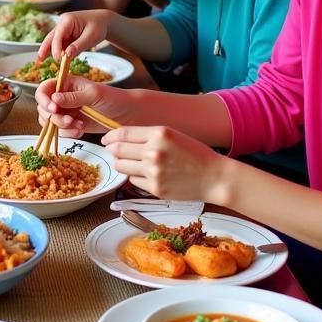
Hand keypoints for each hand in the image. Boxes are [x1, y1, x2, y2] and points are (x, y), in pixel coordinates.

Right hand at [35, 76, 128, 138]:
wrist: (126, 115)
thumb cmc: (113, 99)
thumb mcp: (94, 95)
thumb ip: (73, 97)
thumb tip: (54, 98)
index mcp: (66, 84)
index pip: (44, 89)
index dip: (44, 100)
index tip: (53, 109)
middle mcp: (62, 97)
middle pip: (44, 108)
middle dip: (55, 118)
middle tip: (69, 121)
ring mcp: (66, 111)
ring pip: (50, 121)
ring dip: (62, 127)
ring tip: (79, 126)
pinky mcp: (71, 124)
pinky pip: (60, 131)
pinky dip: (68, 133)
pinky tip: (81, 130)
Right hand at [37, 8, 112, 58]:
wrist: (104, 21)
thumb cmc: (99, 26)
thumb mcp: (91, 37)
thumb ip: (78, 46)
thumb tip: (66, 55)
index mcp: (68, 20)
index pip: (58, 35)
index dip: (55, 48)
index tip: (58, 59)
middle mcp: (62, 23)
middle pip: (50, 37)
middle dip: (44, 49)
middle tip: (39, 60)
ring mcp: (63, 28)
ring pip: (52, 41)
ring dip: (48, 51)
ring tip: (40, 61)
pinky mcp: (65, 34)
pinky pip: (58, 43)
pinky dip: (55, 51)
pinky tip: (51, 58)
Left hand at [101, 124, 228, 200]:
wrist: (214, 177)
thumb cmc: (195, 154)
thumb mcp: (172, 135)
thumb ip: (147, 136)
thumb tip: (119, 139)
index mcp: (159, 133)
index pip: (123, 133)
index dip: (111, 136)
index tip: (107, 139)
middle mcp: (154, 152)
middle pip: (118, 150)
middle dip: (113, 150)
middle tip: (113, 151)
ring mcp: (153, 171)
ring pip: (121, 166)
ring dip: (121, 164)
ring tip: (130, 163)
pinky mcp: (155, 188)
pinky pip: (133, 181)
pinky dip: (135, 177)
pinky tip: (146, 174)